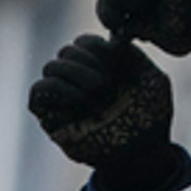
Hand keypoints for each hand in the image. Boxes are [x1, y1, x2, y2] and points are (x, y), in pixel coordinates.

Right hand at [28, 34, 174, 187]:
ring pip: (51, 66)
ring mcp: (64, 100)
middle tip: (106, 81)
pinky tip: (82, 99)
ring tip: (97, 90)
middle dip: (86, 60)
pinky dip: (58, 88)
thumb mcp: (152, 79)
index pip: (83, 42)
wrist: (144, 154)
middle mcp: (80, 81)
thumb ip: (133, 54)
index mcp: (100, 68)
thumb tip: (111, 36)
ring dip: (75, 73)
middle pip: (66, 51)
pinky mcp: (52, 119)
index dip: (96, 45)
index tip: (116, 57)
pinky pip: (38, 91)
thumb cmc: (152, 119)